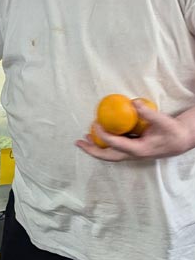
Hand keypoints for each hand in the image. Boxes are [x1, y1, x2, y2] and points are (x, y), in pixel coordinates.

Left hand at [75, 101, 192, 161]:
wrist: (181, 141)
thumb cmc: (173, 132)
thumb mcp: (163, 122)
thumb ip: (148, 113)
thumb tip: (133, 103)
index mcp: (138, 150)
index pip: (116, 144)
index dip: (103, 134)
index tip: (96, 122)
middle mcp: (133, 154)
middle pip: (107, 156)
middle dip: (92, 150)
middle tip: (78, 142)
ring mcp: (132, 153)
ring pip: (110, 153)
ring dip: (96, 147)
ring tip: (83, 138)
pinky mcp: (132, 149)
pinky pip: (115, 147)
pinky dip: (105, 142)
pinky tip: (100, 132)